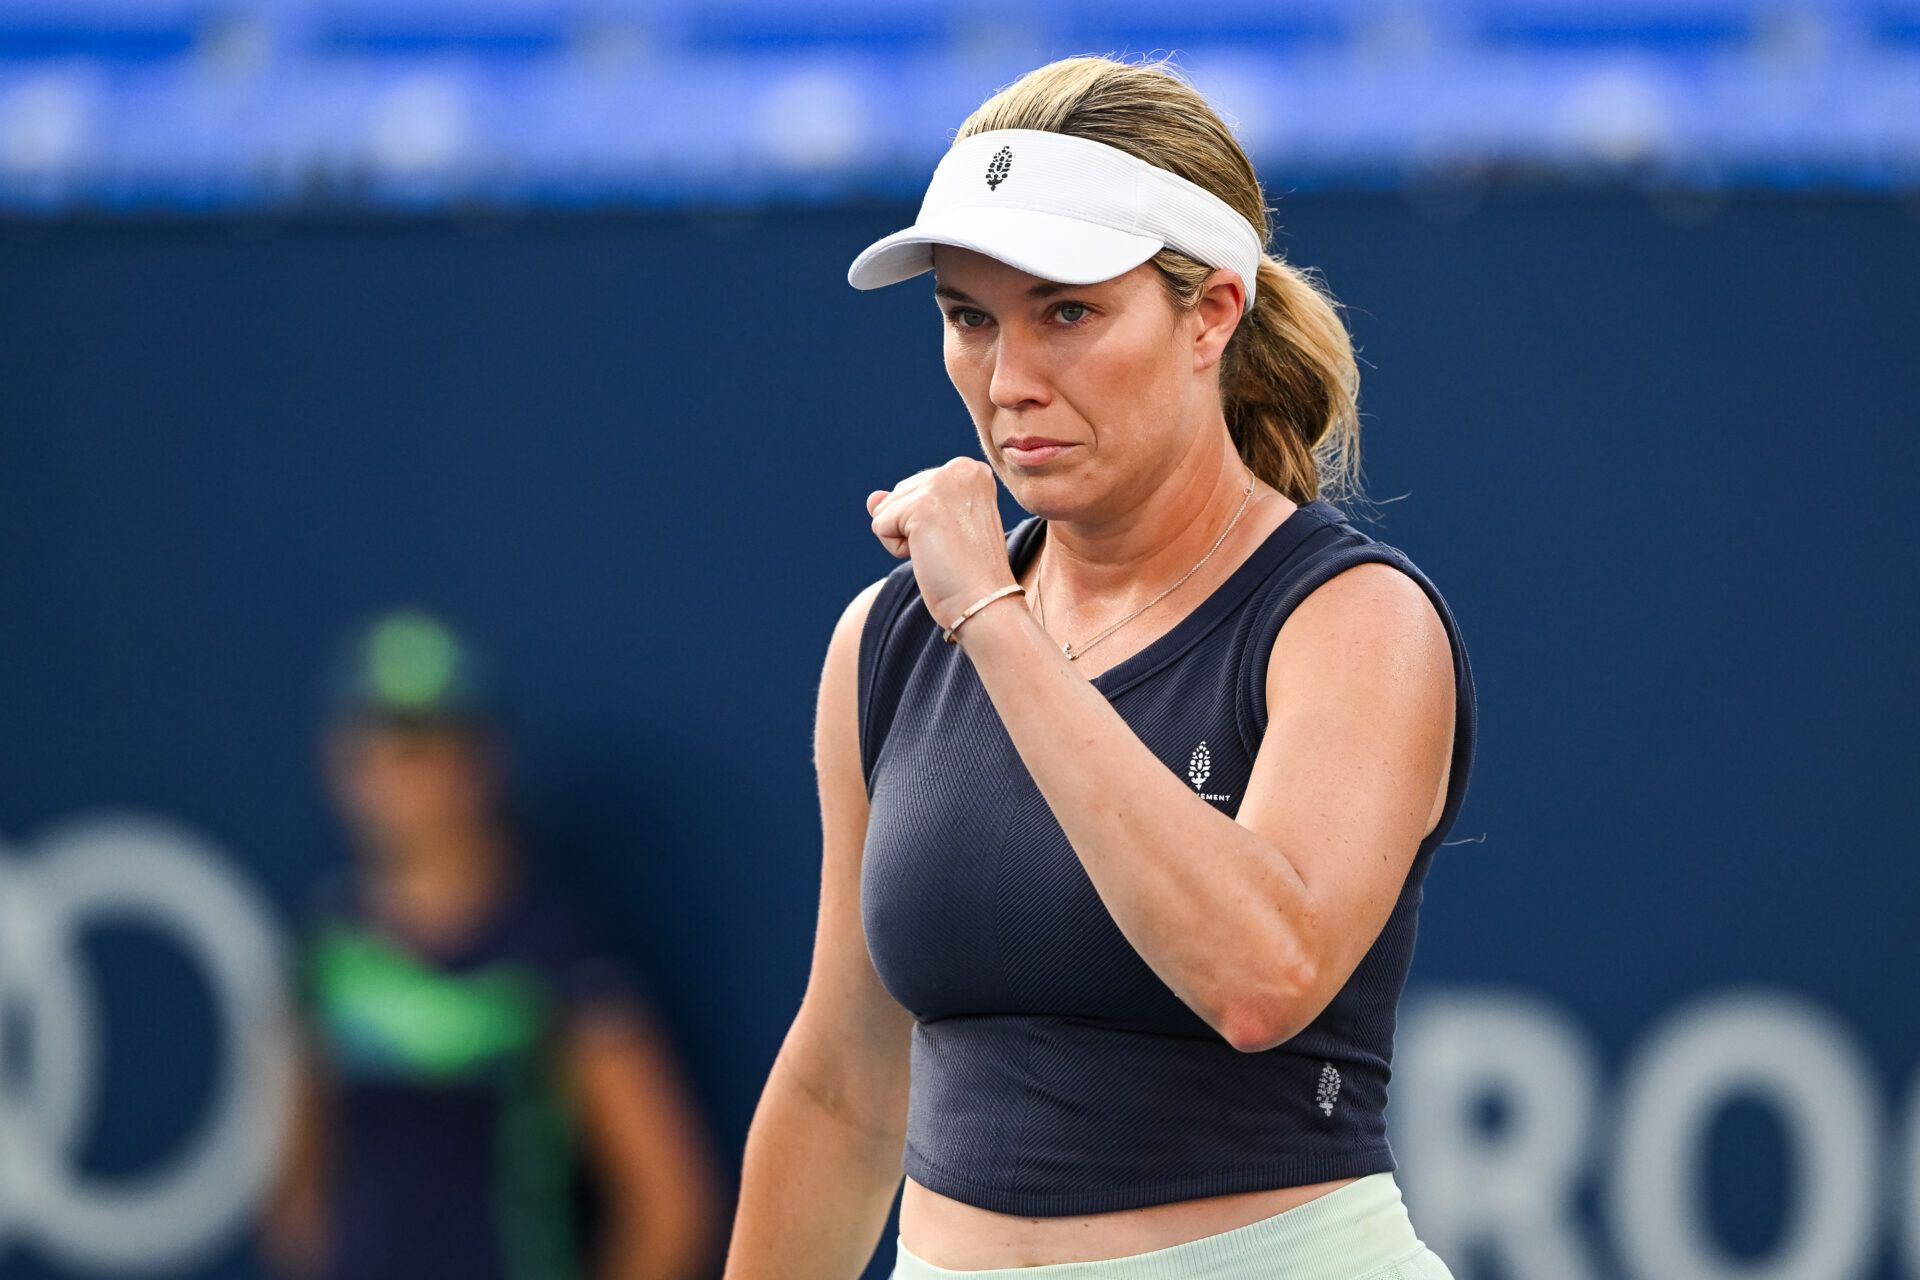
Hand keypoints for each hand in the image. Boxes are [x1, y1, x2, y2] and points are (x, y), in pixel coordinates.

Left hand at [866, 458, 1017, 634]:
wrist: (984, 601)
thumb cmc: (966, 571)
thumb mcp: (936, 528)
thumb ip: (904, 503)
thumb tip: (872, 498)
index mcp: (970, 469)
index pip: (916, 487)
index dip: (925, 521)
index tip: (956, 537)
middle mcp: (959, 468)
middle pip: (898, 494)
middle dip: (912, 527)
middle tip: (948, 548)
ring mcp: (941, 485)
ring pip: (885, 509)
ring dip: (904, 539)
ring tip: (941, 552)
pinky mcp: (921, 506)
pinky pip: (879, 526)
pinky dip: (897, 549)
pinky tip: (929, 557)